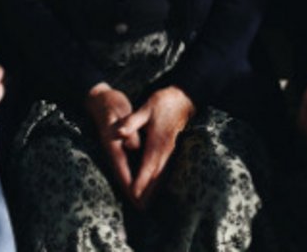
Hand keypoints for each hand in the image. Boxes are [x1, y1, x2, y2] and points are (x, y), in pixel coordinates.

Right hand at [85, 84, 136, 196]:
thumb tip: (134, 147)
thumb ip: (129, 130)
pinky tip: (139, 180)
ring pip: (124, 171)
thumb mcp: (121, 114)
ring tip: (142, 200)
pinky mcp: (117, 146)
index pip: (122, 168)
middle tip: (142, 207)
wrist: (99, 98)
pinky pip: (125, 163)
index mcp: (113, 143)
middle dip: (132, 191)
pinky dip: (132, 174)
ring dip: (132, 185)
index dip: (129, 184)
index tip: (136, 198)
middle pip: (123, 174)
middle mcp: (113, 149)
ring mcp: (114, 149)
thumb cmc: (112, 105)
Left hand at [116, 86, 194, 208]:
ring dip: (154, 190)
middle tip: (139, 208)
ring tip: (147, 203)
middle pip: (156, 176)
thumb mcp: (146, 108)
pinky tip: (156, 186)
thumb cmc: (164, 101)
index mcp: (157, 142)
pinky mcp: (172, 148)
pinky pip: (165, 169)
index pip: (147, 167)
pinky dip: (160, 181)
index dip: (140, 182)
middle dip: (147, 192)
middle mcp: (165, 149)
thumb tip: (120, 131)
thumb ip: (132, 121)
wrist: (185, 97)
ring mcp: (171, 150)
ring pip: (162, 174)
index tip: (133, 195)